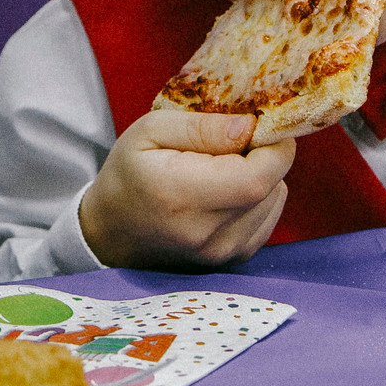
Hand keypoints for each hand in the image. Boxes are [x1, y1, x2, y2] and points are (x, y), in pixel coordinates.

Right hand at [78, 109, 294, 268]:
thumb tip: (250, 126)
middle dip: (267, 156)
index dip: (273, 146)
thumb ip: (202, 126)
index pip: (258, 175)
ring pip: (274, 202)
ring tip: (226, 168)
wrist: (111, 234)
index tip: (262, 125)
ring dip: (263, 178)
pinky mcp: (232, 260)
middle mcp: (207, 233)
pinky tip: (228, 191)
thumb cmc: (128, 174)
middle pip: (271, 187)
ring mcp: (222, 253)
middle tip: (239, 141)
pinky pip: (267, 219)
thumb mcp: (150, 131)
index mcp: (183, 195)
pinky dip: (259, 200)